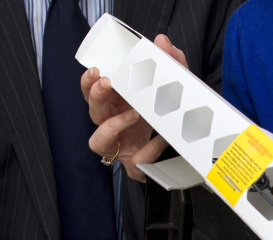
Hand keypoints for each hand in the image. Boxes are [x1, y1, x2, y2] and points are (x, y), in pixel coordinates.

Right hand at [81, 34, 187, 181]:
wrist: (184, 150)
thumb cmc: (166, 117)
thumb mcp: (171, 88)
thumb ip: (170, 64)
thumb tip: (162, 41)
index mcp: (116, 104)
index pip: (92, 91)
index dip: (88, 82)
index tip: (96, 70)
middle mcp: (112, 124)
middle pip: (92, 111)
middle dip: (95, 96)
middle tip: (106, 82)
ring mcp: (120, 147)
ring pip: (98, 141)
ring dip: (113, 125)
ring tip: (133, 114)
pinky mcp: (134, 166)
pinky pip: (135, 161)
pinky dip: (148, 150)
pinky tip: (161, 139)